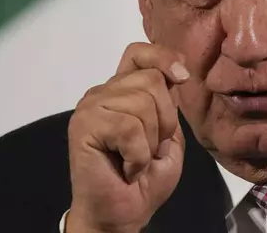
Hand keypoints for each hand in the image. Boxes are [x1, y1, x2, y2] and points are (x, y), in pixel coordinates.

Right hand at [66, 43, 189, 232]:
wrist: (124, 213)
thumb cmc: (146, 178)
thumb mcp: (170, 134)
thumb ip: (169, 102)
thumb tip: (176, 73)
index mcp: (124, 91)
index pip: (139, 53)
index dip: (163, 57)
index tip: (182, 77)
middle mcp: (105, 93)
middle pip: (151, 79)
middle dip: (166, 119)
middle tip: (153, 148)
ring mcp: (92, 107)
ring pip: (143, 102)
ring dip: (152, 141)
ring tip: (138, 159)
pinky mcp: (84, 125)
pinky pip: (129, 127)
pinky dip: (138, 155)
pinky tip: (128, 168)